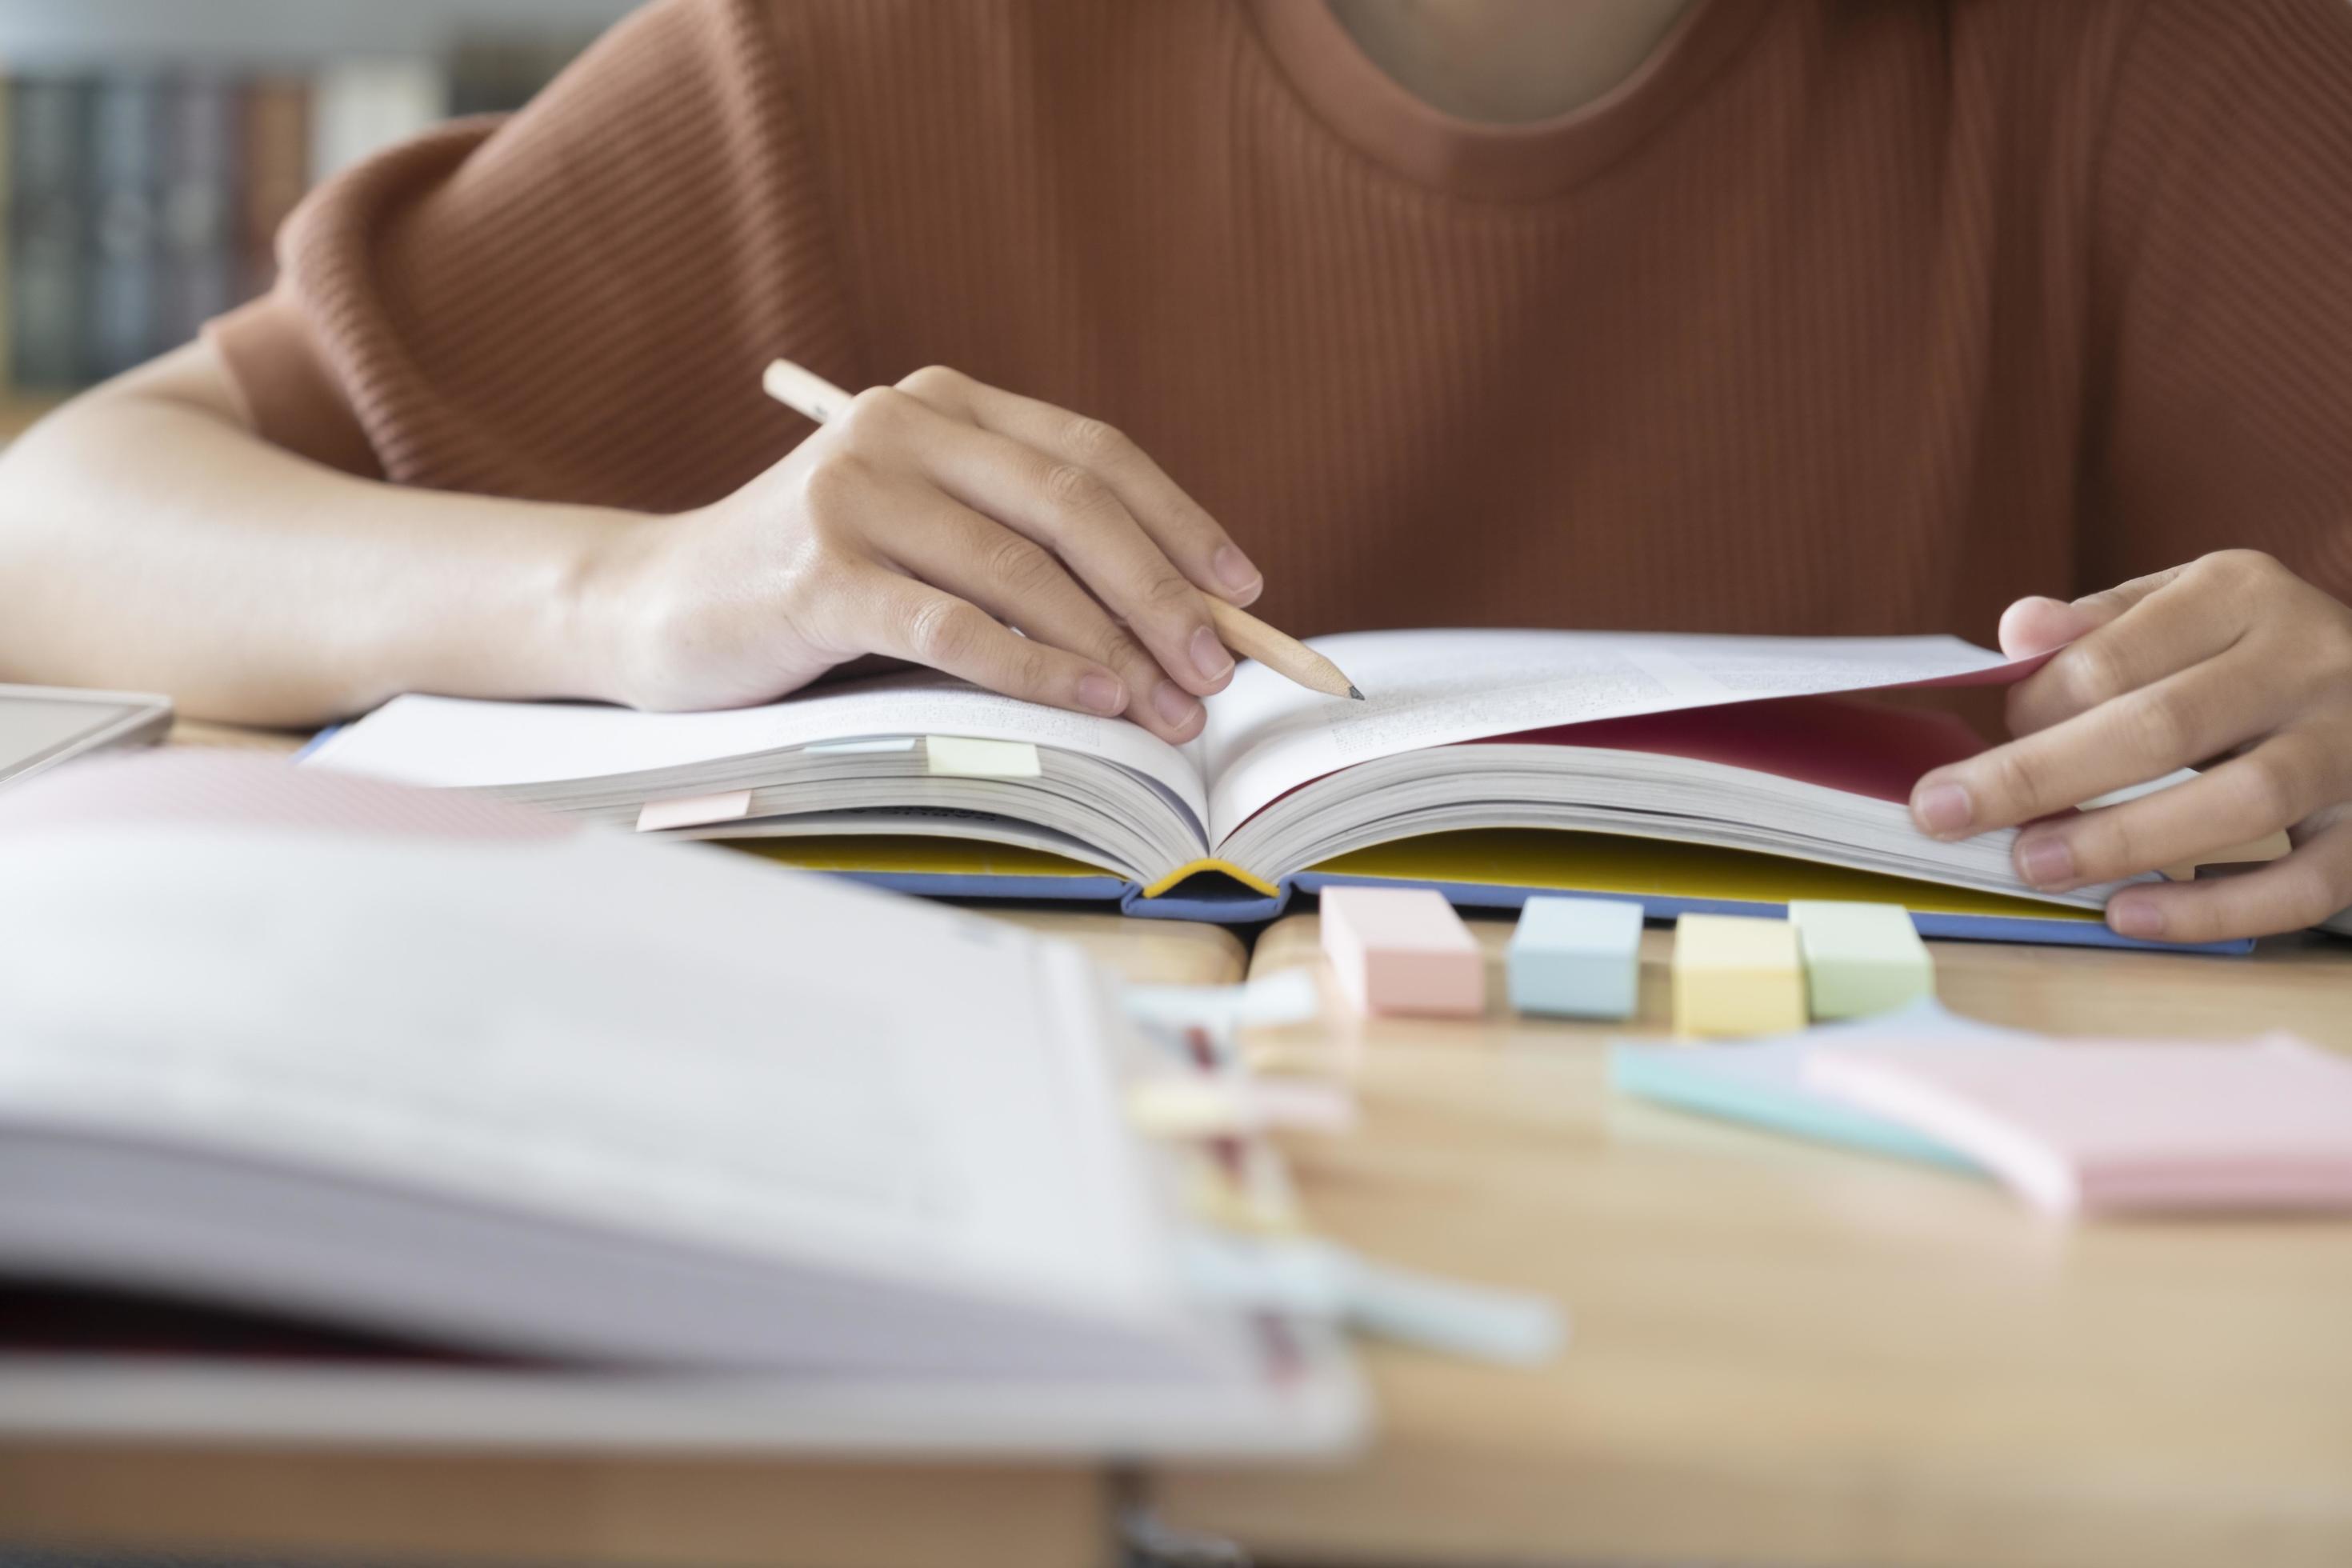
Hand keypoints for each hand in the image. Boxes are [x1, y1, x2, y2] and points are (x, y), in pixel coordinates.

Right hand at [590, 365, 1262, 742]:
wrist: (652, 607)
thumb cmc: (812, 588)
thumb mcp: (923, 540)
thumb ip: (1022, 551)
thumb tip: (1175, 624)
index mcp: (940, 404)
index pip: (1091, 453)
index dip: (1180, 522)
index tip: (1244, 592)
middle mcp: (900, 427)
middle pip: (1072, 504)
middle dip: (1162, 593)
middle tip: (1220, 669)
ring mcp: (854, 493)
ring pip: (1021, 569)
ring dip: (1113, 647)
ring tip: (1169, 709)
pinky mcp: (817, 572)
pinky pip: (953, 625)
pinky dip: (1033, 667)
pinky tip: (1090, 701)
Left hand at [1908, 551, 2351, 941]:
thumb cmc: (2249, 657)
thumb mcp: (2179, 611)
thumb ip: (2096, 628)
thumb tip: (2018, 631)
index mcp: (2241, 593)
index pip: (2112, 656)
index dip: (2033, 711)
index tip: (1980, 749)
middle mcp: (2308, 660)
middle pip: (2162, 727)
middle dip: (2040, 778)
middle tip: (1946, 817)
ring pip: (2243, 802)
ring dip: (2123, 841)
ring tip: (2032, 866)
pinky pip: (2305, 881)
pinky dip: (2215, 910)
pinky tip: (2130, 916)